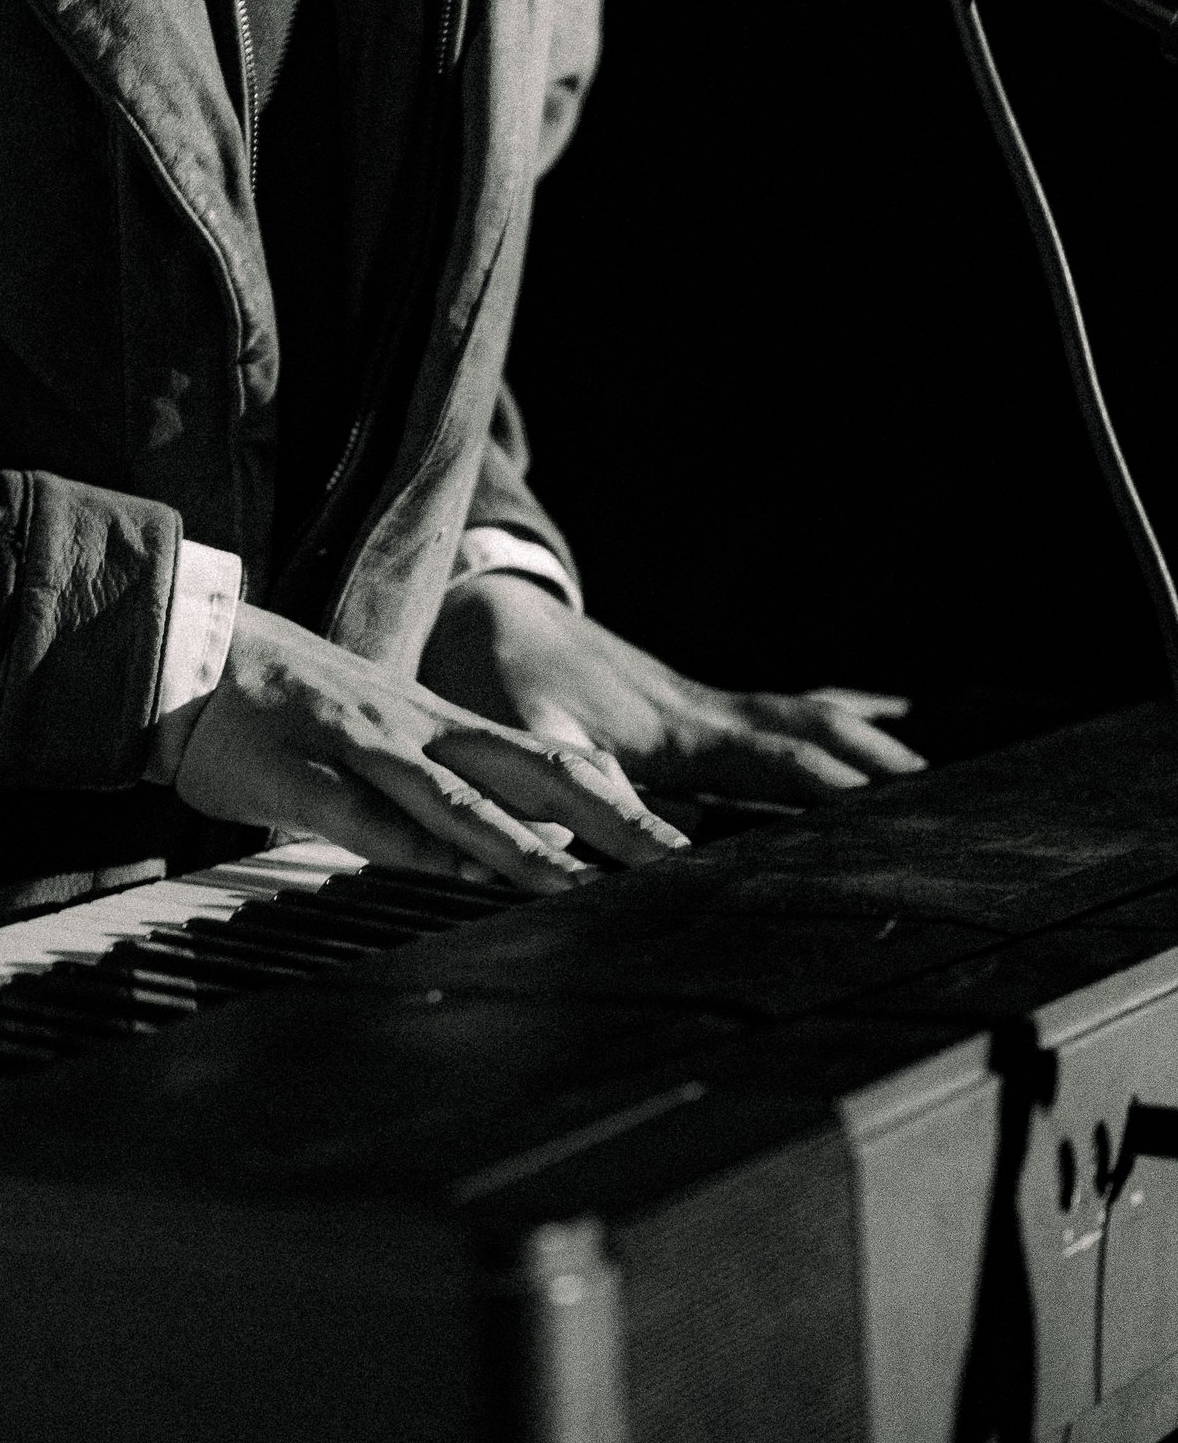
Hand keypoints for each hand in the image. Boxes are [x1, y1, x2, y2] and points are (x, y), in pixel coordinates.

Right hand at [169, 602, 690, 892]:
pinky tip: (454, 876)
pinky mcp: (298, 770)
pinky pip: (362, 815)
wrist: (185, 649)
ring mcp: (357, 744)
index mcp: (433, 722)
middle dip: (605, 817)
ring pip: (451, 796)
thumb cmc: (279, 705)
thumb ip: (424, 785)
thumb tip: (483, 850)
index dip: (613, 799)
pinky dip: (412, 847)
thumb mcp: (366, 736)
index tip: (678, 842)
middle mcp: (411, 726)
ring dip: (518, 844)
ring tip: (581, 884)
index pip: (543, 760)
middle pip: (526, 771)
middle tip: (676, 859)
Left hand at [419, 576, 924, 801]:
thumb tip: (599, 836)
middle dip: (879, 771)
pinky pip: (786, 717)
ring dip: (873, 748)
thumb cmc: (506, 676)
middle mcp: (710, 715)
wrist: (494, 606)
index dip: (830, 791)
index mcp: (681, 732)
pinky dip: (840, 726)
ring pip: (810, 722)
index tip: (882, 821)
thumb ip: (567, 780)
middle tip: (949, 813)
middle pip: (815, 737)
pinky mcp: (701, 710)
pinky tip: (886, 737)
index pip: (777, 762)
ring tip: (936, 791)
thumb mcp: (525, 729)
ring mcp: (710, 707)